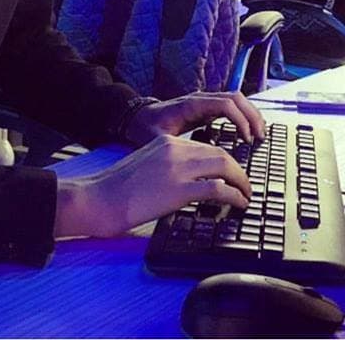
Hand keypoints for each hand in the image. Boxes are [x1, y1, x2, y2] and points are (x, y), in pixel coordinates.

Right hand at [54, 134, 251, 238]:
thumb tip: (190, 182)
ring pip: (224, 166)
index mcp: (166, 141)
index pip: (205, 146)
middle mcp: (174, 149)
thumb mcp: (145, 166)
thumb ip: (167, 166)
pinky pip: (217, 188)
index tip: (231, 173)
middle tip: (245, 185)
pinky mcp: (178, 190)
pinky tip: (238, 203)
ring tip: (245, 195)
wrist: (98, 198)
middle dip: (237, 170)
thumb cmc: (116, 190)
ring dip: (241, 181)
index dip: (223, 161)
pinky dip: (234, 195)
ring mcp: (177, 168)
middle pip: (219, 153)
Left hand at [124, 91, 265, 146]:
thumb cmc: (146, 128)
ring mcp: (204, 101)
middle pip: (236, 97)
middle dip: (252, 115)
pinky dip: (243, 115)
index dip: (240, 120)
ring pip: (236, 99)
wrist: (137, 117)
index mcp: (191, 105)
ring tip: (259, 134)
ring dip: (250, 114)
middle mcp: (201, 99)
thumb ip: (173, 149)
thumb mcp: (158, 140)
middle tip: (260, 137)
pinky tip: (247, 131)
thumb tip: (188, 162)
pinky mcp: (206, 107)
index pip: (225, 104)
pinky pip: (231, 105)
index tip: (246, 139)